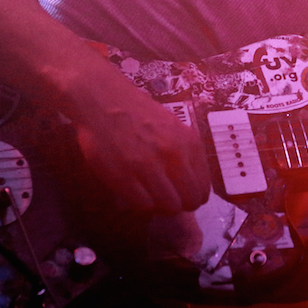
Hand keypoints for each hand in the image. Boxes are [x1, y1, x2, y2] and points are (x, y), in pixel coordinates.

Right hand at [70, 65, 211, 215]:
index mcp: (188, 143)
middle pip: (190, 201)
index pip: (203, 188)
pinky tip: (136, 195)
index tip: (182, 196)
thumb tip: (193, 186)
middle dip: (180, 205)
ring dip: (161, 207)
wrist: (104, 100)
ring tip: (150, 197)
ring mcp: (148, 166)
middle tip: (166, 200)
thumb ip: (186, 154)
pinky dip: (142, 206)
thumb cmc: (140, 115)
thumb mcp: (175, 128)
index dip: (193, 197)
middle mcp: (173, 155)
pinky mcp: (123, 175)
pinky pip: (144, 206)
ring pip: (169, 207)